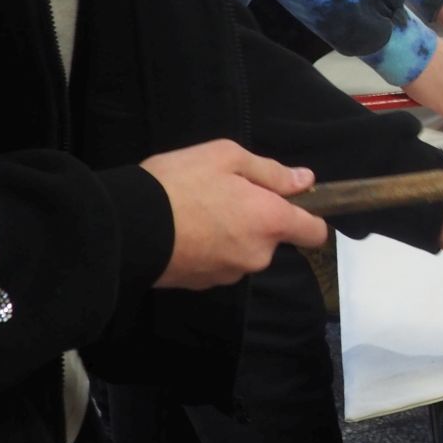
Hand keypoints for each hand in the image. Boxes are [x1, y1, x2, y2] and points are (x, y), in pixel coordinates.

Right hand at [141, 141, 328, 289]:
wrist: (127, 226)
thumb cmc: (181, 183)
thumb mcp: (226, 156)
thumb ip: (271, 172)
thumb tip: (305, 181)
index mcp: (271, 221)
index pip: (314, 232)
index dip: (309, 217)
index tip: (292, 203)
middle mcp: (258, 254)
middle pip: (272, 238)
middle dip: (257, 219)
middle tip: (224, 194)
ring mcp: (230, 273)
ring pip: (244, 250)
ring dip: (231, 234)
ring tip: (198, 211)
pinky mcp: (204, 285)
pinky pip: (218, 263)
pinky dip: (209, 249)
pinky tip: (186, 231)